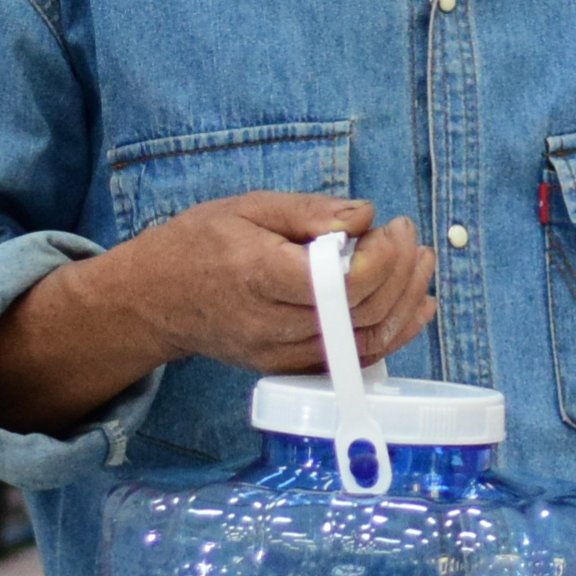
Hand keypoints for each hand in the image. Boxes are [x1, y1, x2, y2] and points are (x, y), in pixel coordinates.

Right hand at [95, 192, 438, 374]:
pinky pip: (353, 360)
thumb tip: (366, 217)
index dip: (384, 258)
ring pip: (365, 343)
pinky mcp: (288, 368)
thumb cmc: (200, 244)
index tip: (393, 227)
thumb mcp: (250, 207)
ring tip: (420, 265)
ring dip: (406, 304)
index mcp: (259, 276)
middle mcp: (271, 325)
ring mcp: (280, 354)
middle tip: (409, 238)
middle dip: (401, 274)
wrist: (155, 299)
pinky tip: (415, 307)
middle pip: (361, 314)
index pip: (342, 283)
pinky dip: (393, 334)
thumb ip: (311, 212)